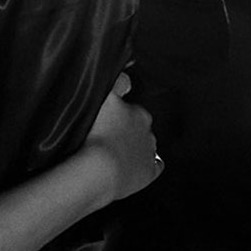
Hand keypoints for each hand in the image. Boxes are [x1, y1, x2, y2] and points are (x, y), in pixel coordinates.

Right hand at [82, 73, 162, 203]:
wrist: (100, 171)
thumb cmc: (97, 133)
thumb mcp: (103, 97)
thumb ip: (117, 82)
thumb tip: (128, 77)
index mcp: (139, 113)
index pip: (131, 106)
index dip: (118, 107)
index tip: (107, 113)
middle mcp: (149, 132)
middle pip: (138, 124)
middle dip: (127, 126)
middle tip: (106, 132)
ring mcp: (150, 154)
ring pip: (145, 144)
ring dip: (134, 145)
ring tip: (114, 150)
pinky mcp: (149, 173)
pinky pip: (154, 165)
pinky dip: (146, 164)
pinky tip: (133, 165)